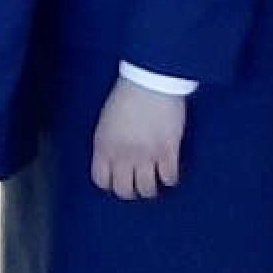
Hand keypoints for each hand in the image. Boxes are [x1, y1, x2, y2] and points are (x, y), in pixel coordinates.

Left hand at [90, 77, 186, 201]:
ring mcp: (146, 156)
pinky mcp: (168, 152)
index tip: (117, 181)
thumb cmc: (126, 95)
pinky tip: (169, 171)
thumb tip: (114, 159)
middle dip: (130, 191)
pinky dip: (170, 179)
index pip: (101, 180)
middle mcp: (122, 156)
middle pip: (124, 191)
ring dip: (150, 188)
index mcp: (104, 147)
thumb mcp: (106, 121)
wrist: (150, 81)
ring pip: (147, 189)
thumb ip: (108, 143)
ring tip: (154, 179)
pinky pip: (169, 178)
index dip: (110, 184)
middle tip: (137, 183)